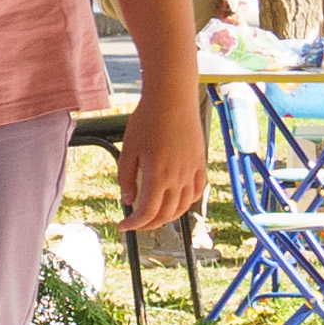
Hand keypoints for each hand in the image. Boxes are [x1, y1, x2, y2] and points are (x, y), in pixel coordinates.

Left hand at [117, 86, 206, 234]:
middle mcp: (178, 178)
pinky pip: (197, 191)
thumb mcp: (129, 150)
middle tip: (136, 223)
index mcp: (158, 175)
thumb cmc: (147, 120)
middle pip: (166, 214)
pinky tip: (176, 202)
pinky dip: (186, 203)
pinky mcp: (200, 163)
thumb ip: (127, 178)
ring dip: (168, 217)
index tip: (123, 226)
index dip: (134, 224)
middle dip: (149, 224)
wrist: (173, 98)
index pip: (147, 212)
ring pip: (183, 206)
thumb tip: (128, 200)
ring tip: (154, 216)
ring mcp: (192, 171)